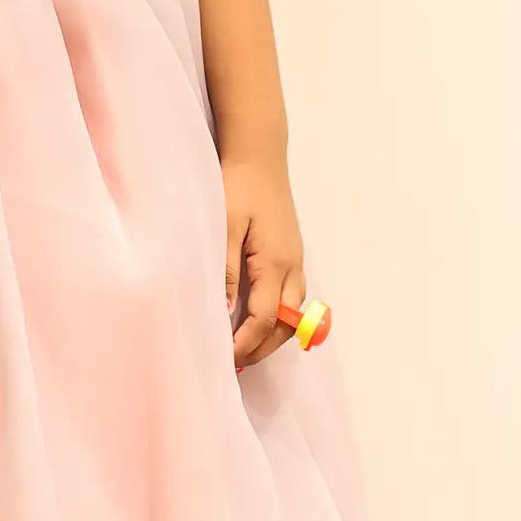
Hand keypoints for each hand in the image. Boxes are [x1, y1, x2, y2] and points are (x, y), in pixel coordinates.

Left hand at [222, 153, 305, 370]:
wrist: (259, 156)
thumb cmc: (238, 187)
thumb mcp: (224, 227)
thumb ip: (226, 271)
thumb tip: (227, 313)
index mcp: (275, 262)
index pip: (265, 318)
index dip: (247, 344)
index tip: (226, 360)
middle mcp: (292, 266)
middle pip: (287, 324)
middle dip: (263, 348)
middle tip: (237, 365)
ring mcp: (296, 260)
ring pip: (295, 313)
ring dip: (274, 335)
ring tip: (247, 348)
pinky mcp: (292, 253)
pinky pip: (294, 296)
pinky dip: (280, 317)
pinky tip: (259, 319)